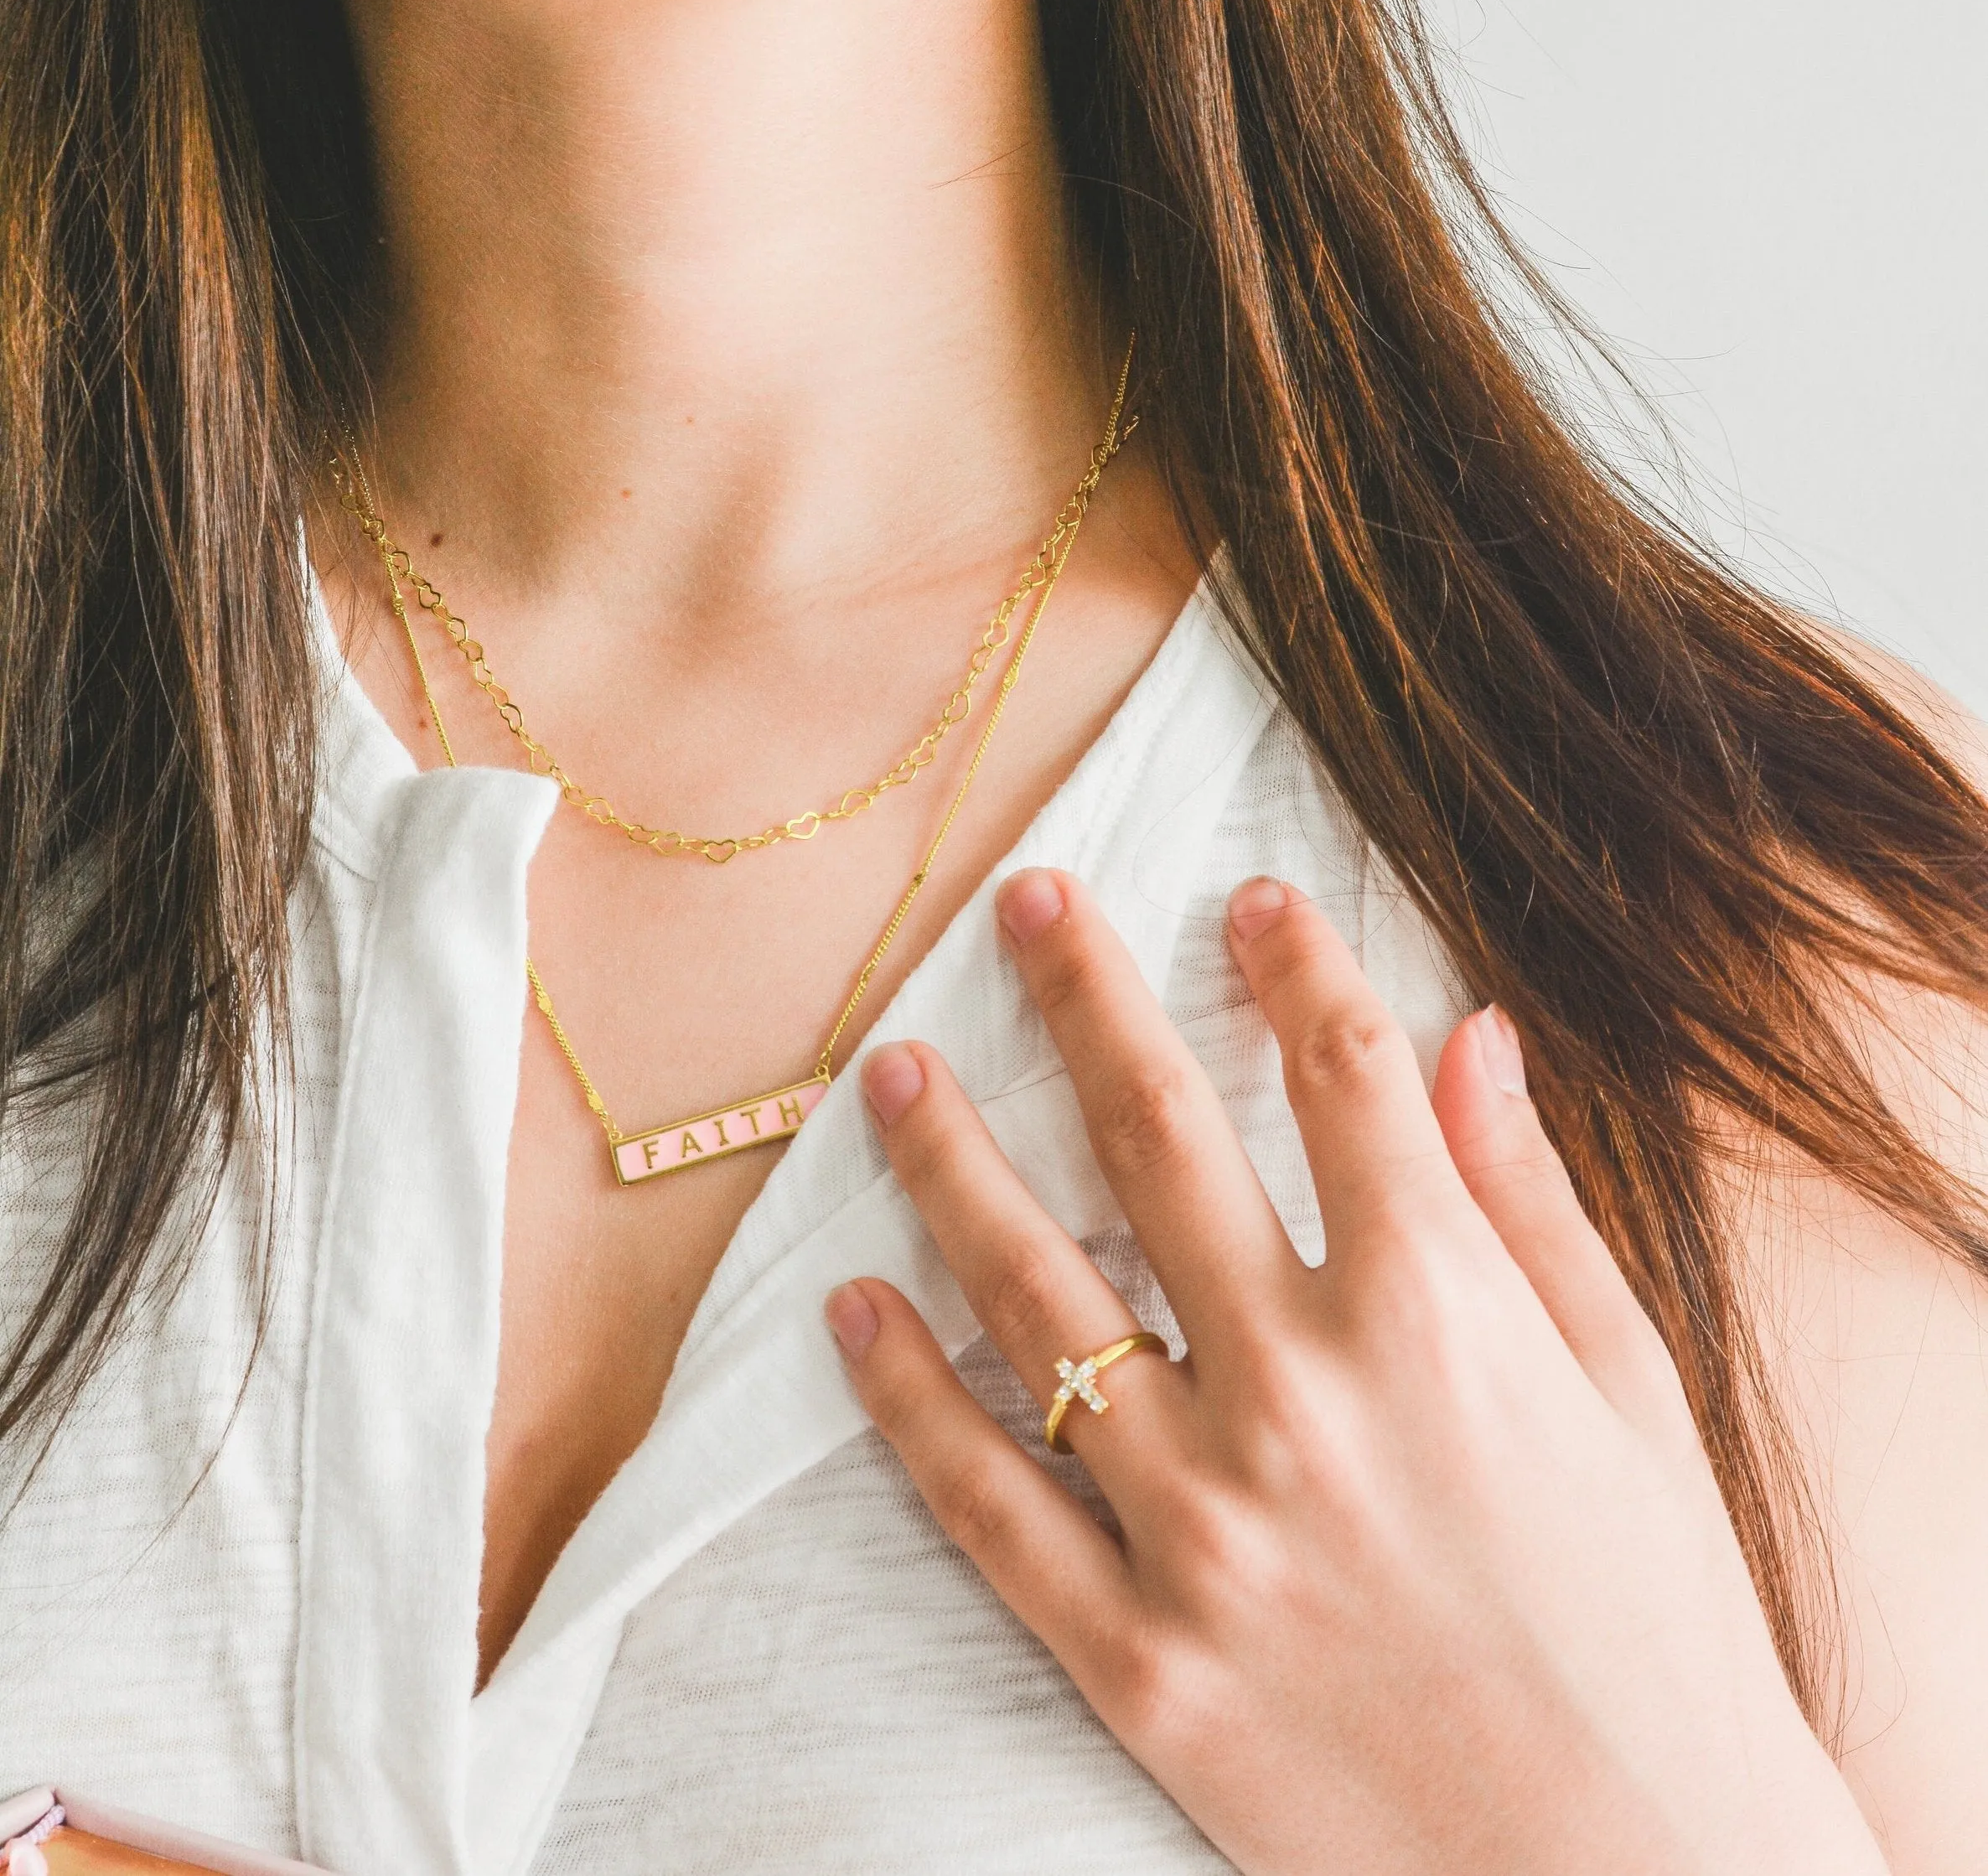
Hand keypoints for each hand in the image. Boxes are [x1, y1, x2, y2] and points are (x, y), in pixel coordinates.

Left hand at [825, 870, 1885, 1875]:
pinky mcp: (1137, 1659)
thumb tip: (1474, 1037)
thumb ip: (1534, 1207)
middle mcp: (1304, 1400)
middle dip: (1083, 999)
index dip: (1291, 962)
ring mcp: (1205, 1531)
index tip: (1245, 896)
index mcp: (1441, 1318)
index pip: (1341, 1077)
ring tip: (891, 1074)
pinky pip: (986, 1502)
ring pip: (1034, 1300)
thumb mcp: (1630, 1398)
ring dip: (951, 1166)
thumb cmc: (1656, 1634)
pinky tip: (854, 1306)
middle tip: (1023, 904)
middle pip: (1157, 1141)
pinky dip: (907, 1396)